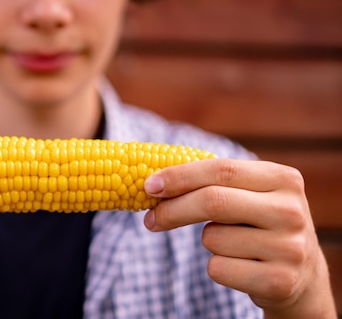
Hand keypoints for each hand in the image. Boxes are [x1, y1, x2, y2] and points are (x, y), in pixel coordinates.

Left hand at [143, 158, 335, 318]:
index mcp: (283, 178)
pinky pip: (218, 269)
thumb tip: (154, 184)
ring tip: (233, 245)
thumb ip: (212, 183)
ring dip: (207, 242)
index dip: (180, 176)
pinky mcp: (279, 281)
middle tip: (150, 219)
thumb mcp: (250, 195)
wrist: (301, 275)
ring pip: (212, 239)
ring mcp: (289, 248)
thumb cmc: (259, 225)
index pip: (221, 170)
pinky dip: (217, 267)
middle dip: (173, 209)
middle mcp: (291, 211)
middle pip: (213, 201)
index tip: (149, 185)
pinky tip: (241, 267)